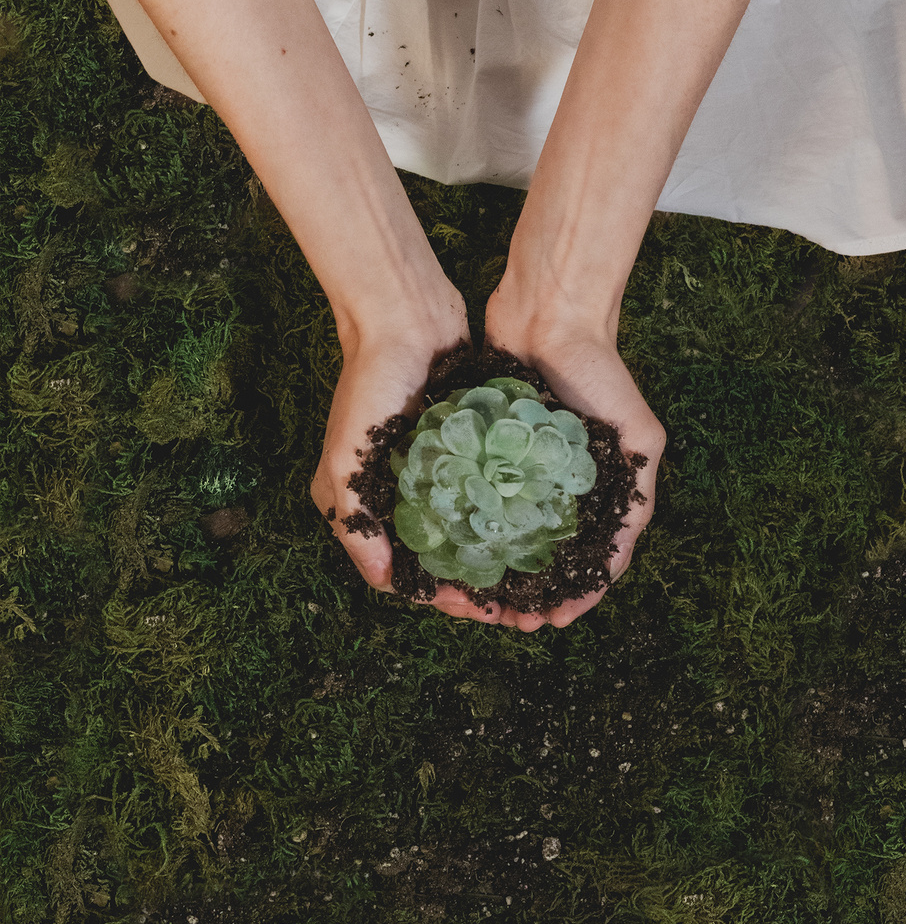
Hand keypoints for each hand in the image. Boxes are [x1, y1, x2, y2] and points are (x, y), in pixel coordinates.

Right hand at [310, 308, 503, 624]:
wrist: (405, 315)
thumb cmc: (369, 383)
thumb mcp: (347, 456)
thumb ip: (355, 521)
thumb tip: (386, 582)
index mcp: (364, 502)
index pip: (404, 570)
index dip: (440, 596)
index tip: (476, 607)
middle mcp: (398, 492)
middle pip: (442, 557)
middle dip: (476, 586)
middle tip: (516, 604)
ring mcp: (435, 469)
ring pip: (471, 529)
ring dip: (497, 558)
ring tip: (533, 579)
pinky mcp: (465, 446)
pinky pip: (490, 490)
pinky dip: (509, 514)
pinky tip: (540, 531)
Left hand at [483, 285, 665, 631]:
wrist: (551, 315)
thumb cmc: (602, 373)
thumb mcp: (639, 436)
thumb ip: (638, 493)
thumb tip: (620, 557)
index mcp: (603, 488)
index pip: (590, 559)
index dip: (576, 594)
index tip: (553, 621)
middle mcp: (562, 483)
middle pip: (545, 555)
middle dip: (529, 593)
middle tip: (508, 621)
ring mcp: (523, 467)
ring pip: (507, 533)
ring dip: (497, 570)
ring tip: (479, 599)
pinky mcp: (489, 447)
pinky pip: (476, 495)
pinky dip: (469, 526)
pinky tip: (456, 552)